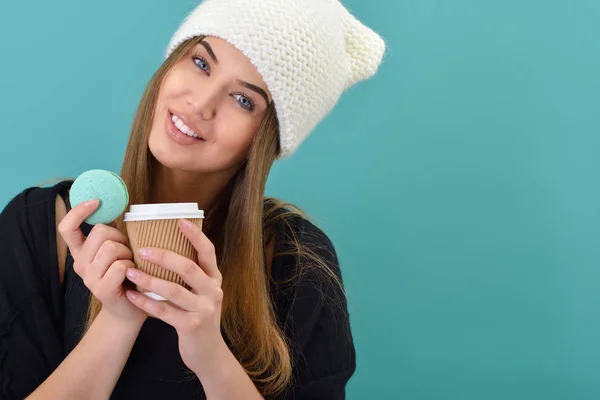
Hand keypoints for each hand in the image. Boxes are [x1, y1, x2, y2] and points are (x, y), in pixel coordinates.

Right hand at [58, 199, 146, 325]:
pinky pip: (120, 266)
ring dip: (127, 253)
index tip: (96, 202)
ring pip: (111, 248)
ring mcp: (88, 278)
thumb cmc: (127, 274)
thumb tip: (113, 204)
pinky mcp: (101, 289)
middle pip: (99, 232)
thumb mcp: (117, 249)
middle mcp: (80, 264)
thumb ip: (111, 232)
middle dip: (120, 237)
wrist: (130, 308)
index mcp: (81, 252)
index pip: (66, 228)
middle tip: (126, 251)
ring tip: (129, 264)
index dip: (78, 211)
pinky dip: (131, 267)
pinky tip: (131, 276)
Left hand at [123, 219, 223, 373]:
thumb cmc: (199, 316)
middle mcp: (213, 291)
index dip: (195, 235)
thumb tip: (166, 247)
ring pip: (174, 290)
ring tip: (130, 272)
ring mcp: (204, 309)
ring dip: (149, 280)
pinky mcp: (191, 326)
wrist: (208, 353)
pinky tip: (131, 295)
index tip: (178, 221)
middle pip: (189, 268)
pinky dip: (146, 302)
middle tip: (142, 250)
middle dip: (164, 257)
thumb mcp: (202, 293)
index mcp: (215, 278)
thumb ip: (192, 275)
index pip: (207, 251)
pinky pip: (164, 311)